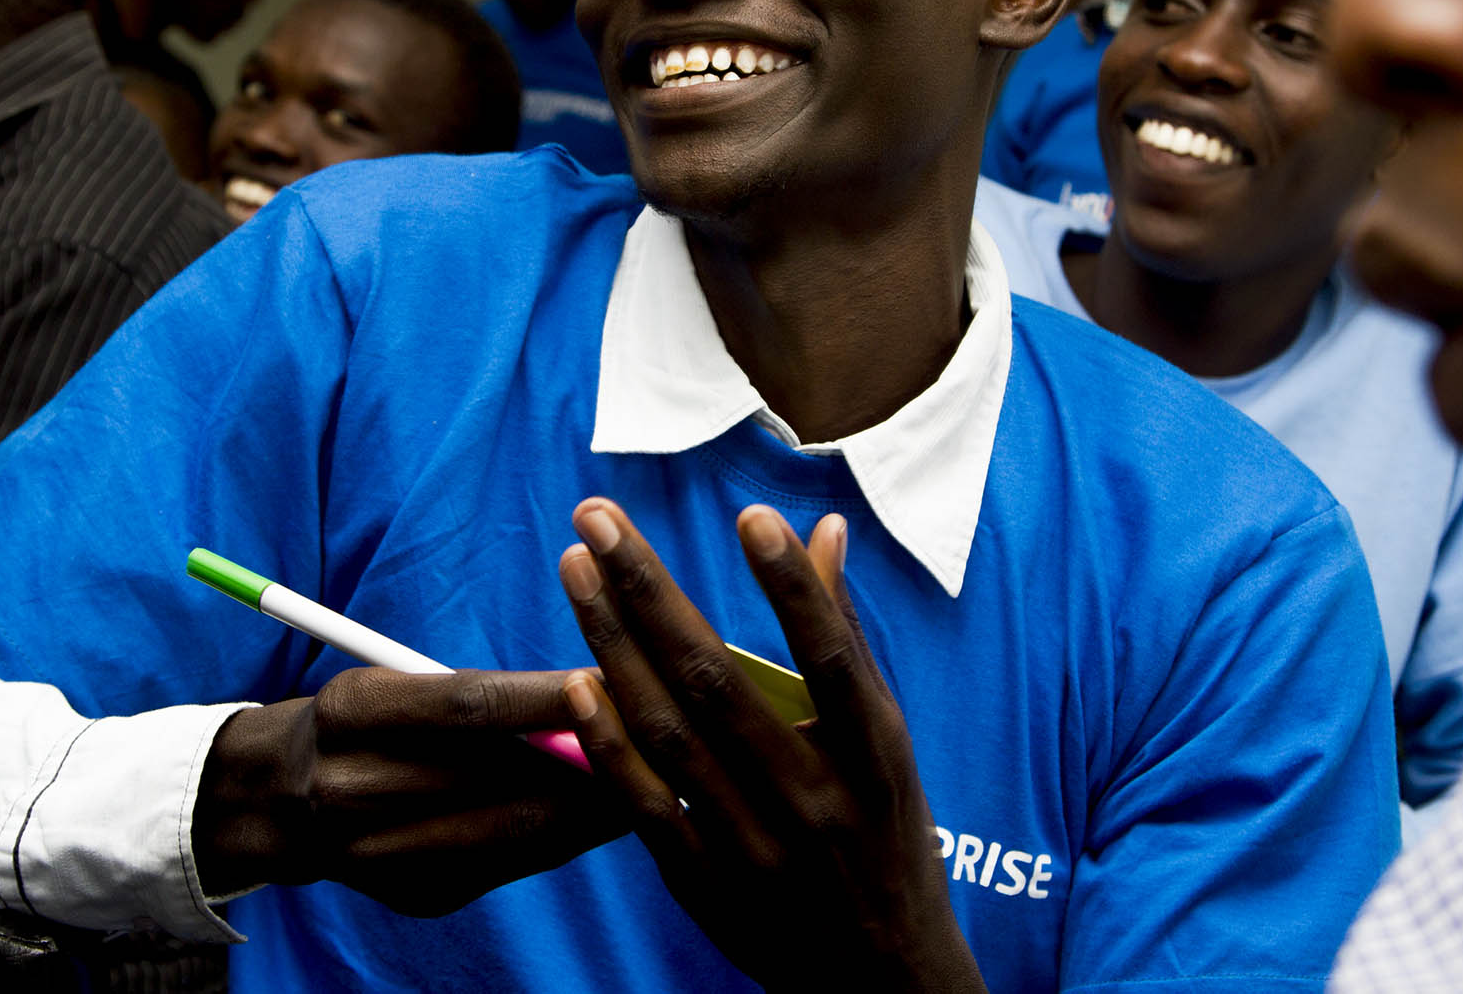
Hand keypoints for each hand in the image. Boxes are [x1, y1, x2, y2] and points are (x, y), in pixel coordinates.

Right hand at [192, 666, 626, 914]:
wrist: (278, 803)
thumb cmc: (361, 719)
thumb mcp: (390, 681)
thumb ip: (471, 695)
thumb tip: (583, 695)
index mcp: (348, 713)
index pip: (463, 704)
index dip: (540, 698)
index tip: (607, 679)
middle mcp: (353, 788)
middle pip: (497, 779)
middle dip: (587, 758)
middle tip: (659, 734)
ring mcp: (380, 855)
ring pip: (512, 832)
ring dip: (590, 807)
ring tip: (652, 776)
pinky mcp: (413, 895)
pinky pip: (508, 865)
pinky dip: (562, 838)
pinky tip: (607, 815)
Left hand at [558, 499, 983, 992]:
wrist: (880, 980)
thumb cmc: (885, 835)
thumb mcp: (886, 744)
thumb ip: (846, 634)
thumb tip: (824, 528)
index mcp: (875, 756)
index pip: (831, 657)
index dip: (791, 588)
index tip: (748, 514)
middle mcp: (817, 799)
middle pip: (719, 680)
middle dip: (649, 589)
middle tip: (598, 516)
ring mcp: (759, 848)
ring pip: (671, 733)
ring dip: (613, 643)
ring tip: (576, 569)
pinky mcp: (711, 887)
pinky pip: (648, 807)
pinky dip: (610, 746)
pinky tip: (577, 682)